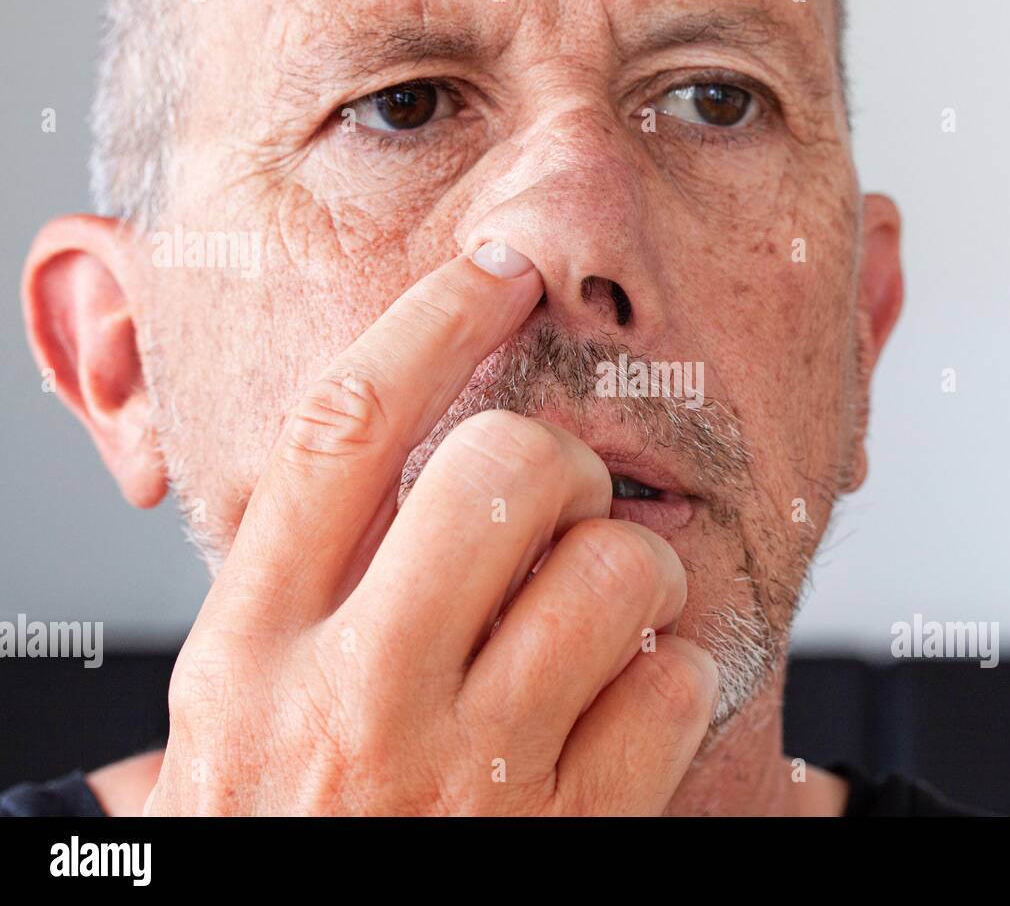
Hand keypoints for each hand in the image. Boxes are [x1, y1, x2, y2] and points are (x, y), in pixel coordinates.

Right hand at [146, 245, 718, 814]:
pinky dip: (676, 680)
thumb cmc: (290, 832)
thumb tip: (385, 436)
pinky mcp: (574, 835)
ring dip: (630, 577)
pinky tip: (628, 716)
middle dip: (556, 465)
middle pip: (504, 470)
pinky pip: (676, 686)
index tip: (495, 269)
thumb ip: (300, 584)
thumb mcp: (238, 712)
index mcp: (252, 651)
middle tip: (552, 512)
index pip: (342, 430)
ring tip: (594, 629)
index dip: (429, 321)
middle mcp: (354, 702)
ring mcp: (470, 776)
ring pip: (615, 569)